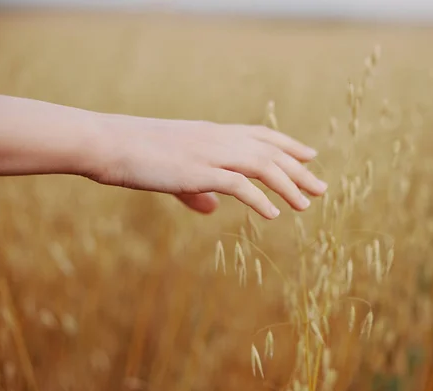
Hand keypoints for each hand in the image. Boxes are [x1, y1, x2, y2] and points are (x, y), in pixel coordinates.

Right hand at [88, 114, 327, 218]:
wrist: (110, 143)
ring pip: (263, 166)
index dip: (288, 145)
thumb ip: (198, 190)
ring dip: (288, 185)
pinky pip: (239, 185)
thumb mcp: (174, 169)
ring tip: (307, 204)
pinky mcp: (198, 171)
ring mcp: (210, 154)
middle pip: (270, 152)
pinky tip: (273, 215)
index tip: (310, 154)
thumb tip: (212, 209)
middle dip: (300, 169)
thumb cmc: (138, 154)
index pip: (261, 135)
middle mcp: (219, 139)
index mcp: (214, 133)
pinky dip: (260, 200)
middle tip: (322, 187)